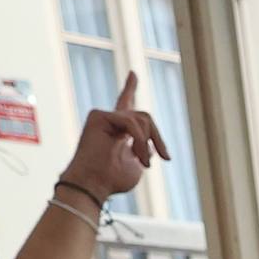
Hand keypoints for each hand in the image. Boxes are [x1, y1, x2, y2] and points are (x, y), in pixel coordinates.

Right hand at [59, 70, 167, 201]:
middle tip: (165, 157)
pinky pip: (131, 122)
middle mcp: (110, 120)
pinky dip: (139, 140)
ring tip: (145, 163)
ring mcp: (103, 116)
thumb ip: (143, 150)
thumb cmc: (112, 180)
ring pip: (141, 119)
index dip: (130, 89)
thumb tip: (149, 141)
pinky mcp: (99, 116)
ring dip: (147, 143)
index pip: (125, 104)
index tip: (133, 74)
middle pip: (144, 116)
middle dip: (158, 137)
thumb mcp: (137, 165)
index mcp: (117, 130)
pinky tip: (139, 157)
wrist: (93, 185)